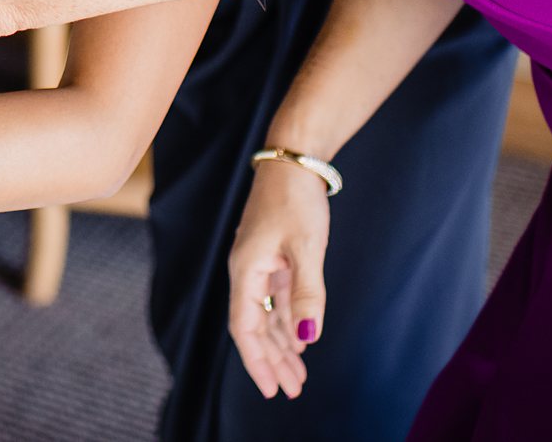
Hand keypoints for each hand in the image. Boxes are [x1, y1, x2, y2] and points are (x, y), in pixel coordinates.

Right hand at [226, 157, 331, 399]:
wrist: (294, 160)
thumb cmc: (296, 200)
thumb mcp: (306, 248)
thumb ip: (306, 294)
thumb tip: (307, 339)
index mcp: (246, 270)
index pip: (245, 327)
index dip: (257, 360)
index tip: (271, 389)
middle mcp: (247, 271)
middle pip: (254, 326)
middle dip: (272, 360)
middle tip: (292, 391)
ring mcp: (259, 264)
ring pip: (266, 315)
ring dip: (281, 345)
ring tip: (297, 375)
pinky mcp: (273, 257)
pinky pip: (275, 300)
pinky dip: (286, 322)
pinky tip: (299, 340)